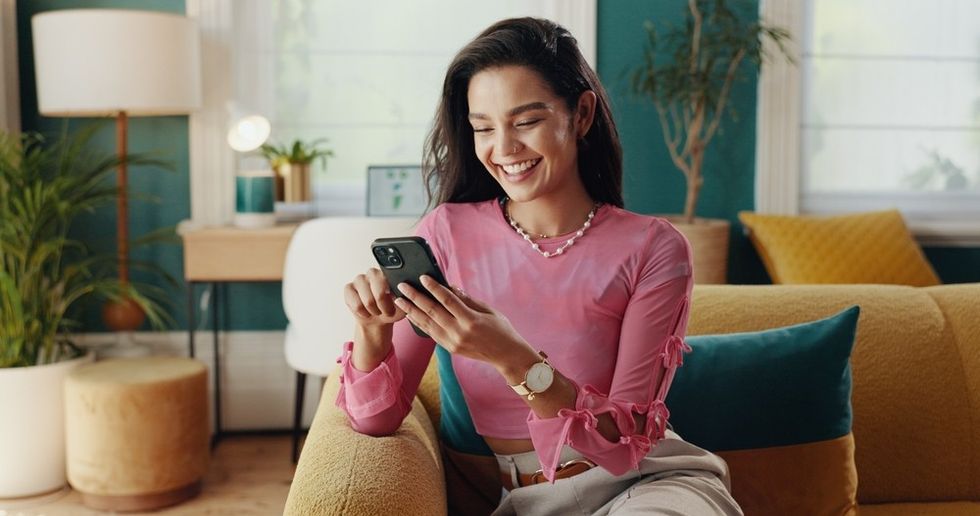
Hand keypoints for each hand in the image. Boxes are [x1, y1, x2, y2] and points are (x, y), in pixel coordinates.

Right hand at [343, 267, 404, 328]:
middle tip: (387, 310)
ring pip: (367, 301)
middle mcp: (372, 273)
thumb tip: (406, 291)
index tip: (393, 302)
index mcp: (387, 273)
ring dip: (374, 311)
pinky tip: (366, 311)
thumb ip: (407, 295)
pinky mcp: (348, 288)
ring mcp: (359, 279)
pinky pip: (356, 304)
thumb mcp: (405, 303)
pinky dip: (363, 313)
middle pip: (379, 293)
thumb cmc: (393, 308)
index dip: (391, 296)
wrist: (379, 319)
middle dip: (384, 307)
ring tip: (377, 311)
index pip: (389, 280)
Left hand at [393, 275, 538, 379]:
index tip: (422, 277)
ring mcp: (453, 342)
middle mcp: (459, 332)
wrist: (506, 355)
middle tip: (402, 286)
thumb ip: (467, 299)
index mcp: (471, 320)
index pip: (447, 300)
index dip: (434, 288)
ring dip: (411, 311)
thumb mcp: (488, 310)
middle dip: (415, 297)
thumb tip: (450, 286)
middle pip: (432, 311)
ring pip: (427, 324)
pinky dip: (419, 323)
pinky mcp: (450, 348)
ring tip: (399, 300)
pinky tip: (411, 315)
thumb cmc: (501, 329)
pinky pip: (431, 333)